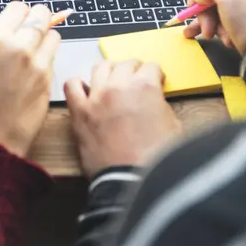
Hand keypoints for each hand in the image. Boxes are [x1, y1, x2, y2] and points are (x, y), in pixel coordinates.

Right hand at [0, 2, 60, 156]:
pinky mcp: (49, 79)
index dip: (18, 13)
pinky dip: (48, 56)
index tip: (17, 19)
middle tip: (32, 26)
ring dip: (46, 37)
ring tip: (35, 47)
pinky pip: (54, 56)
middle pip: (41, 16)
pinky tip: (35, 67)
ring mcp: (38, 63)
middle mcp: (20, 47)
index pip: (18, 8)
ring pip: (53, 34)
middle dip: (37, 18)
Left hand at [65, 61, 180, 177]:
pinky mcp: (80, 112)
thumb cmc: (156, 159)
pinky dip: (77, 84)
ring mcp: (97, 97)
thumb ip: (161, 105)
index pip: (150, 66)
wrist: (132, 182)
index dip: (155, 75)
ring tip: (112, 81)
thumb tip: (154, 101)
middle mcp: (119, 85)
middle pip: (126, 64)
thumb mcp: (174, 126)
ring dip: (109, 71)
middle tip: (136, 81)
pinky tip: (85, 90)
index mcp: (145, 86)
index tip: (154, 81)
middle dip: (134, 70)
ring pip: (100, 67)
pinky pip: (71, 86)